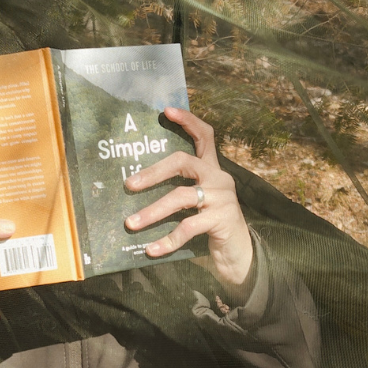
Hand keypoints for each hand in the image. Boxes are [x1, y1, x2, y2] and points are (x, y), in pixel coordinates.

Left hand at [123, 107, 252, 286]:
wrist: (238, 256)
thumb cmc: (209, 227)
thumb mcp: (195, 205)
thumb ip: (176, 193)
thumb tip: (134, 191)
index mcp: (211, 170)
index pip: (205, 136)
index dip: (188, 121)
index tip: (167, 110)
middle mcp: (219, 178)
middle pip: (183, 162)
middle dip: (152, 172)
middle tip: (129, 184)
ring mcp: (222, 197)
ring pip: (181, 197)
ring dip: (152, 212)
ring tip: (130, 223)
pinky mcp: (223, 219)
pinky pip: (188, 227)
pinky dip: (167, 240)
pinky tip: (150, 250)